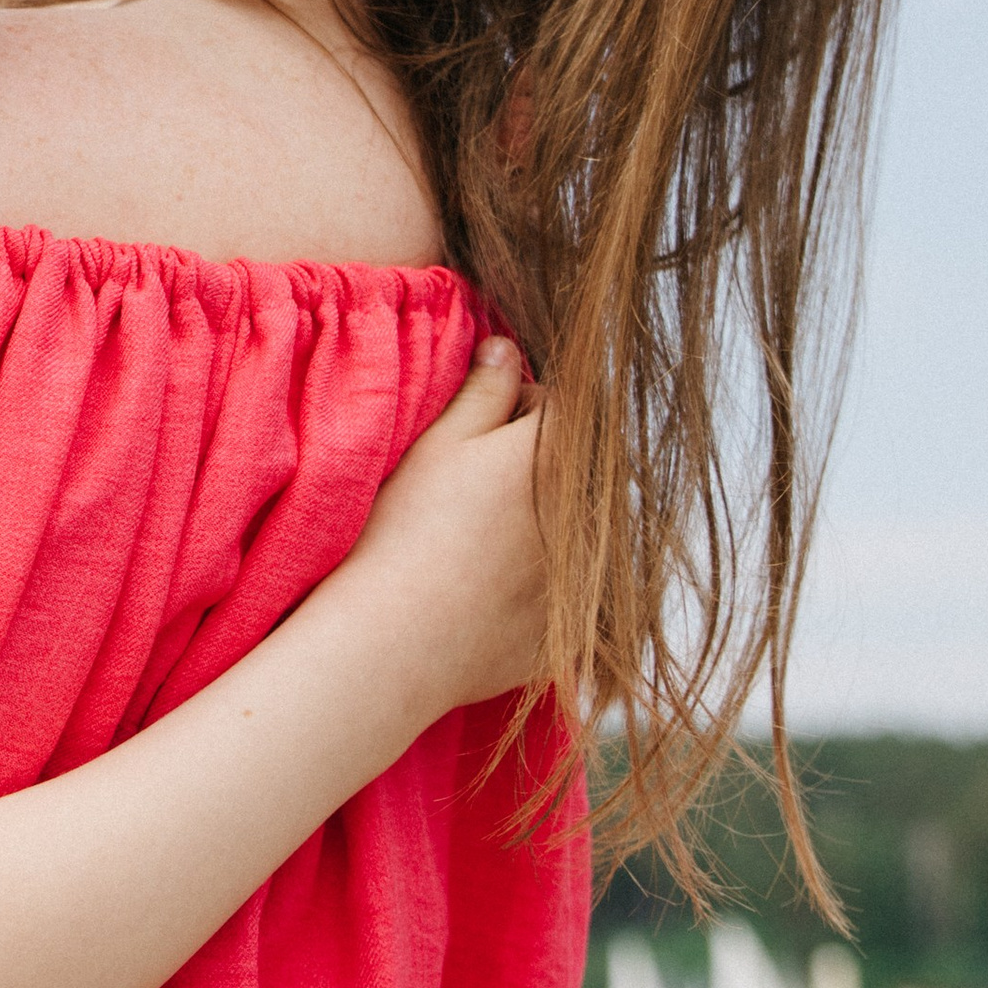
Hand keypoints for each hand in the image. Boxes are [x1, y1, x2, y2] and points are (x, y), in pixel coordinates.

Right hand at [341, 337, 548, 715]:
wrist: (398, 638)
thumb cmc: (409, 529)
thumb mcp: (440, 442)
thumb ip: (483, 391)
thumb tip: (506, 349)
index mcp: (558, 456)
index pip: (561, 406)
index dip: (519, 406)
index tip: (480, 428)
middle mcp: (589, 514)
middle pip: (577, 469)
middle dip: (539, 463)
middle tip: (480, 482)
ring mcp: (585, 579)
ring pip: (579, 530)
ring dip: (547, 521)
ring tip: (486, 537)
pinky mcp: (571, 631)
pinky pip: (568, 595)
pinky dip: (542, 585)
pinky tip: (489, 589)